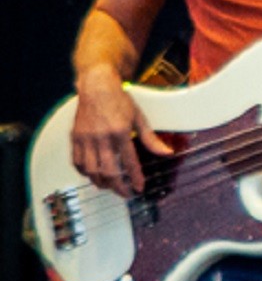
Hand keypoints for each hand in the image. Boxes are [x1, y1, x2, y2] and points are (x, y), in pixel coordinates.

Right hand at [70, 73, 171, 197]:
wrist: (96, 87)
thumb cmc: (119, 101)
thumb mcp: (139, 117)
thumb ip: (151, 138)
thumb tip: (166, 152)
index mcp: (120, 132)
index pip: (129, 162)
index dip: (135, 178)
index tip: (139, 188)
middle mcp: (101, 137)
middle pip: (108, 171)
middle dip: (118, 187)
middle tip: (126, 193)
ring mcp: (86, 138)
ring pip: (90, 170)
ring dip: (101, 182)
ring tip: (110, 187)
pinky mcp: (75, 137)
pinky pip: (77, 162)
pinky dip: (85, 172)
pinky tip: (93, 175)